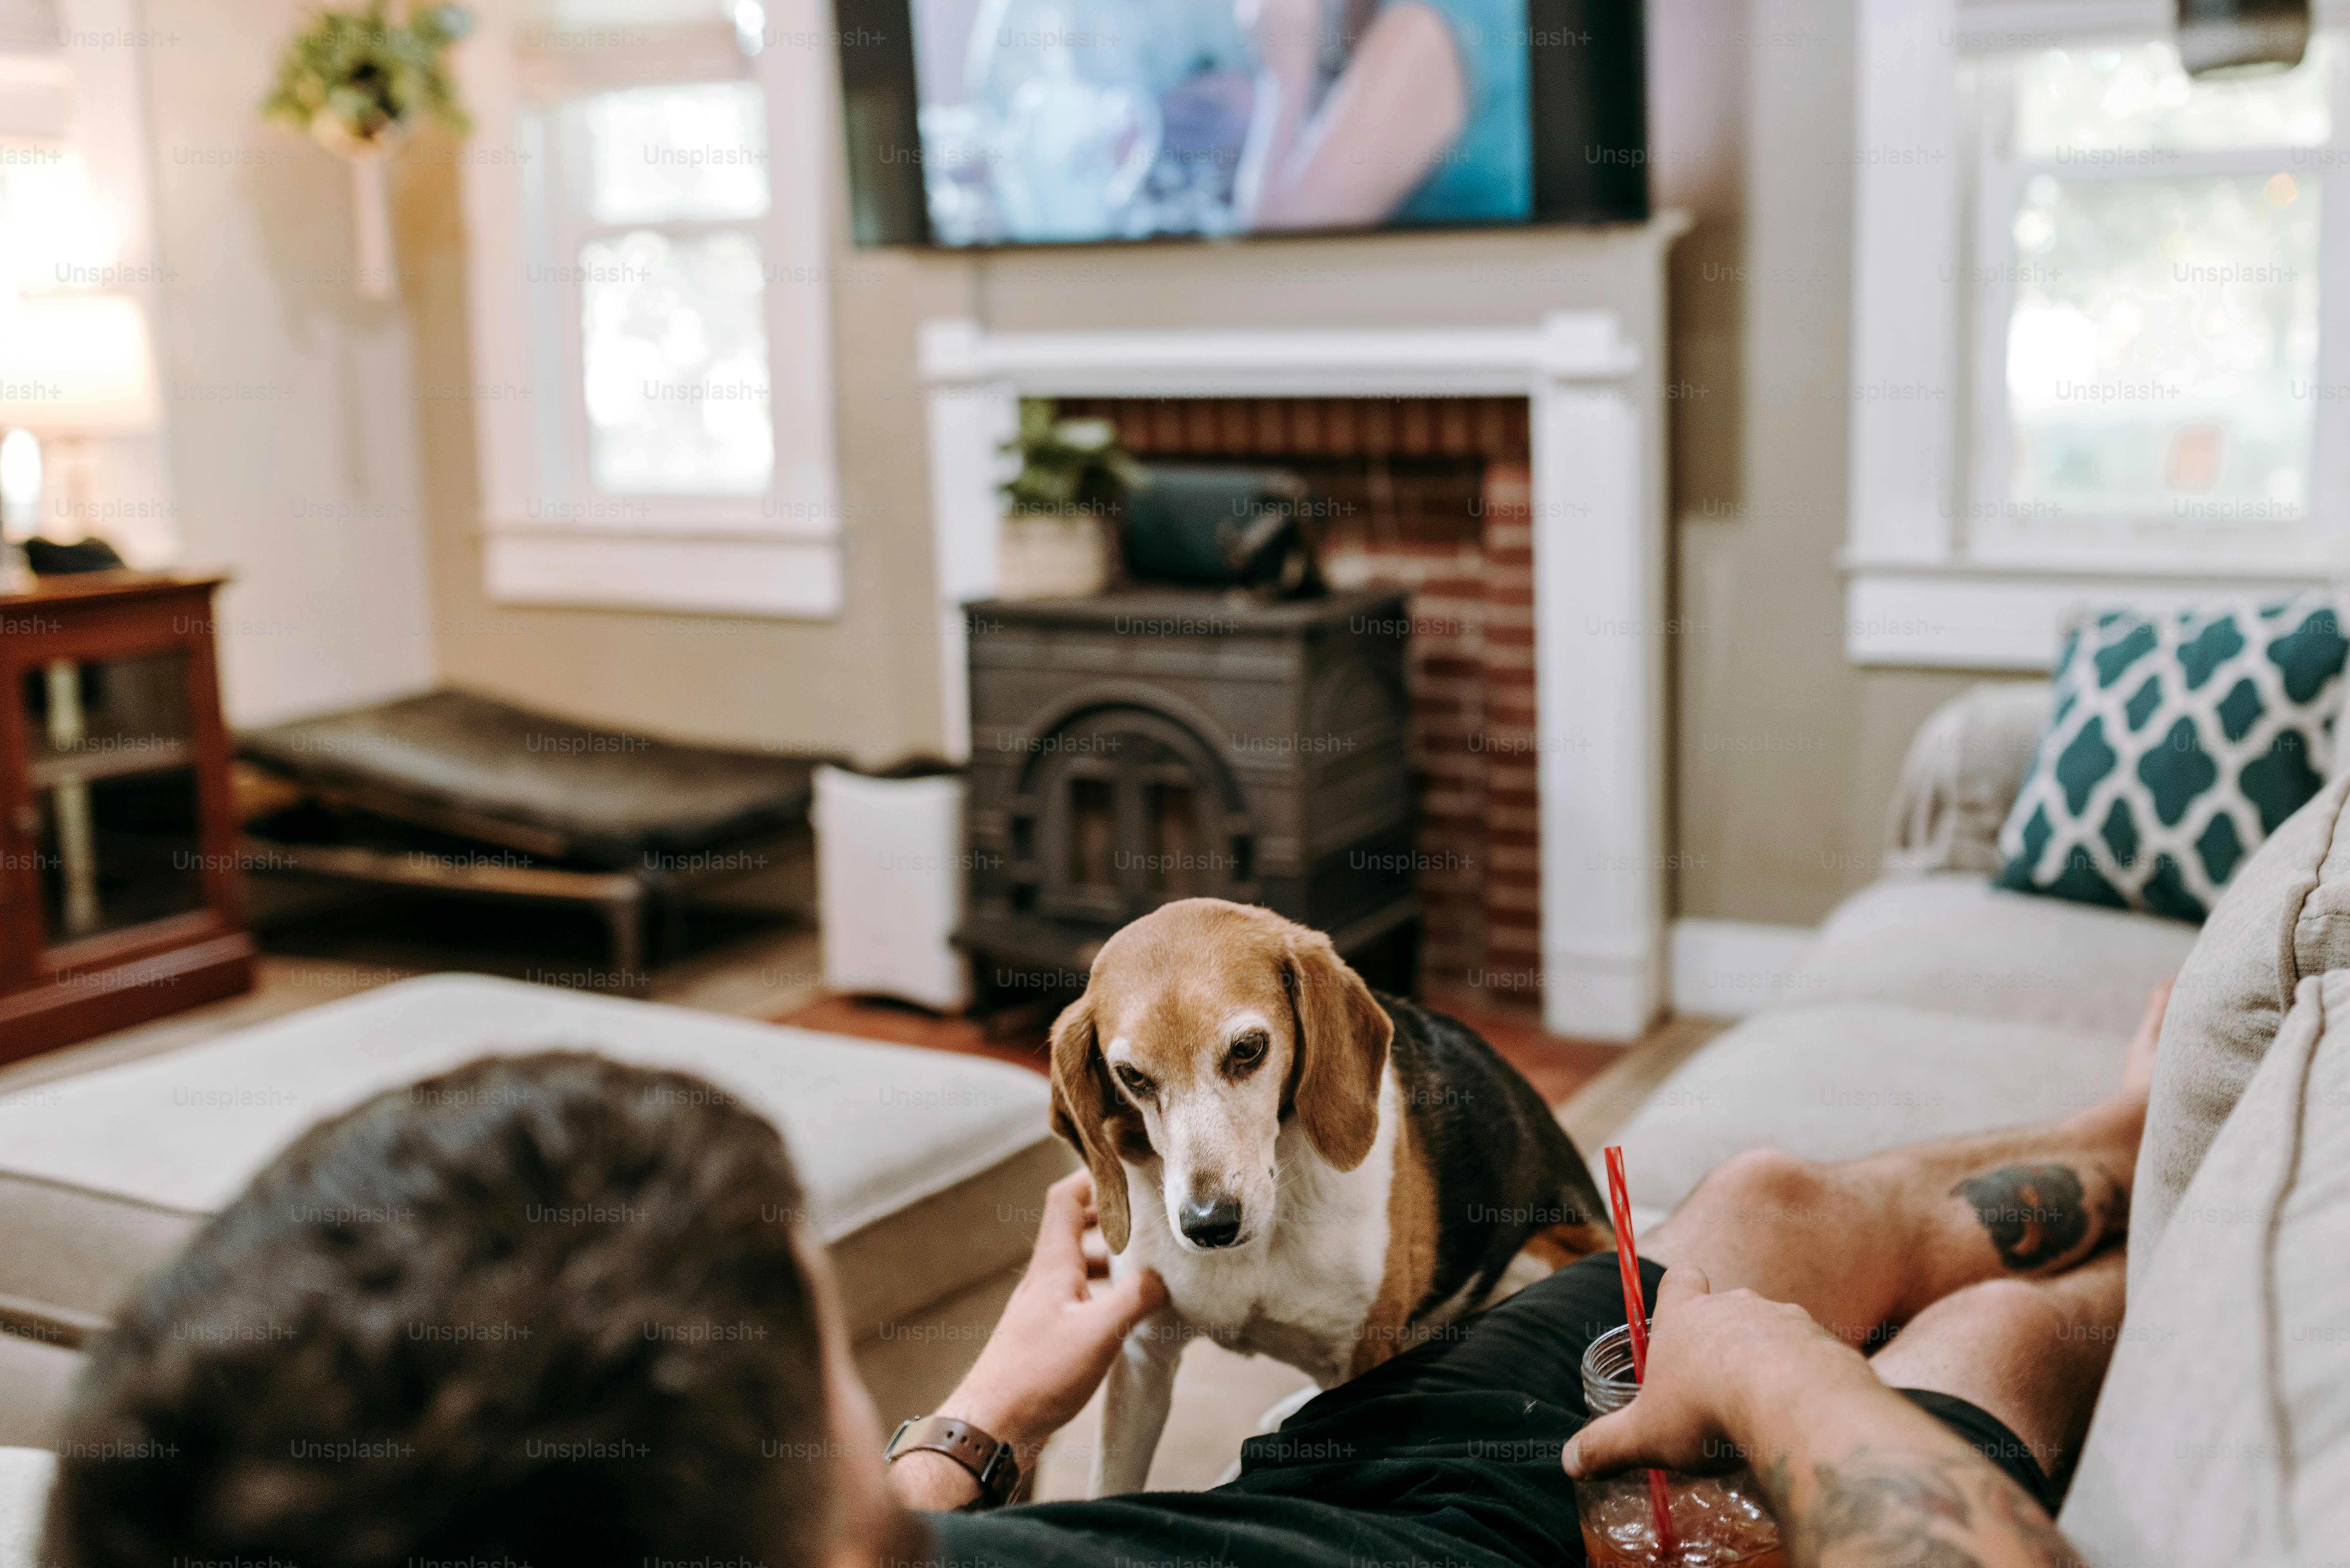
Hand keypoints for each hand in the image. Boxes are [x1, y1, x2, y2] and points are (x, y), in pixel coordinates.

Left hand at [940, 1169, 1166, 1457]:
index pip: (1064, 1199)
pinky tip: (1126, 1318)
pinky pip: (1078, 1301)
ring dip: (1110, 1260)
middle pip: (1074, 1230)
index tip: (1125, 1169)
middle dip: (1110, 1218)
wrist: (992, 1428)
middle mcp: (1044, 1281)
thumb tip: (1162, 1277)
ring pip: (1078, 1268)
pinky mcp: (1045, 1339)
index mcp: (1053, 1266)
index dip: (1092, 1177)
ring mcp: (1042, 1310)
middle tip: (1147, 1220)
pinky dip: (1104, 1296)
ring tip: (1148, 1269)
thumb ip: (1135, 1298)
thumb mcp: (1099, 1333)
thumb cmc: (1038, 1377)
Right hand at [1563, 1264, 1874, 1479]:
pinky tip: (1801, 1414)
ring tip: (1763, 1409)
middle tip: (1718, 1390)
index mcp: (1687, 1316)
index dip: (1678, 1292)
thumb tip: (1569, 1462)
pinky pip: (1814, 1358)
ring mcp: (1787, 1321)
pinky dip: (1807, 1380)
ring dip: (1768, 1362)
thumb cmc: (1708, 1410)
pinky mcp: (1829, 1344)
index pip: (1680, 1278)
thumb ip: (1605, 1446)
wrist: (1799, 1407)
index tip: (1679, 1317)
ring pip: (1773, 1333)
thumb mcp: (1644, 1436)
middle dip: (1724, 1343)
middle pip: (1728, 1308)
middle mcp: (1737, 1306)